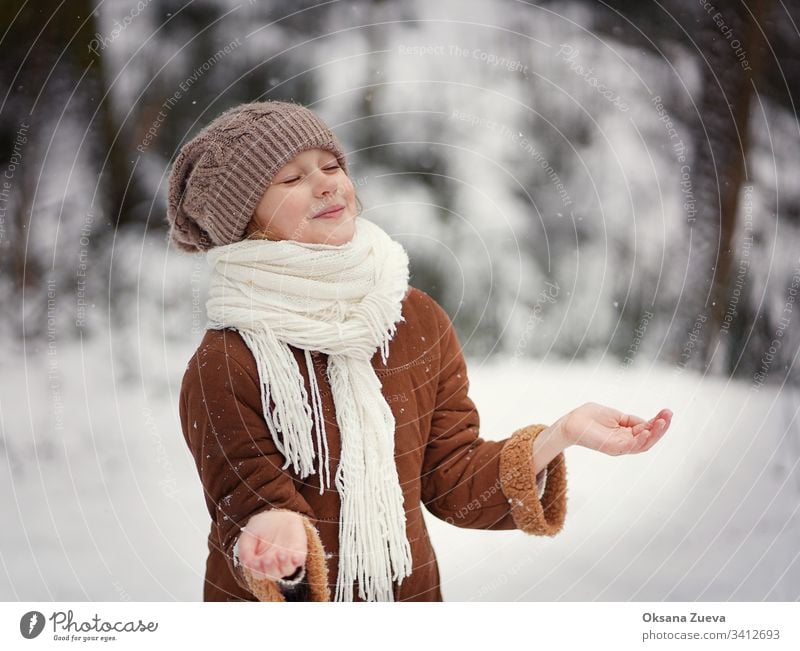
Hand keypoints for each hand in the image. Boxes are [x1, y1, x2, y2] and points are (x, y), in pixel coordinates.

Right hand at [236, 510, 306, 581]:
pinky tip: (294, 555)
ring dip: (283, 564)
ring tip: (280, 553)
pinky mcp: (299, 552)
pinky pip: (299, 561)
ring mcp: (287, 559)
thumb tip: (248, 564)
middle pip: (272, 575)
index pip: (259, 574)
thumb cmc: (261, 526)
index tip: (255, 561)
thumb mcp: (248, 535)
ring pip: (286, 570)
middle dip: (270, 568)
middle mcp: (274, 564)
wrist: (277, 515)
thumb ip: (245, 550)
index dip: (257, 570)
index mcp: (260, 563)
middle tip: (268, 558)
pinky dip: (297, 560)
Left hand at [555, 402, 671, 455]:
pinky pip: (630, 446)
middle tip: (668, 415)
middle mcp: (625, 442)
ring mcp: (619, 446)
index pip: (647, 430)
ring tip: (662, 421)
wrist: (571, 421)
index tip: (667, 411)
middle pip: (649, 439)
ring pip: (643, 444)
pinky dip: (639, 439)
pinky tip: (645, 430)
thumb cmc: (589, 416)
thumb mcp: (615, 415)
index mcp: (626, 434)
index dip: (658, 422)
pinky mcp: (612, 448)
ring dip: (655, 433)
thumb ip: (630, 420)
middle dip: (661, 428)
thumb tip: (648, 421)